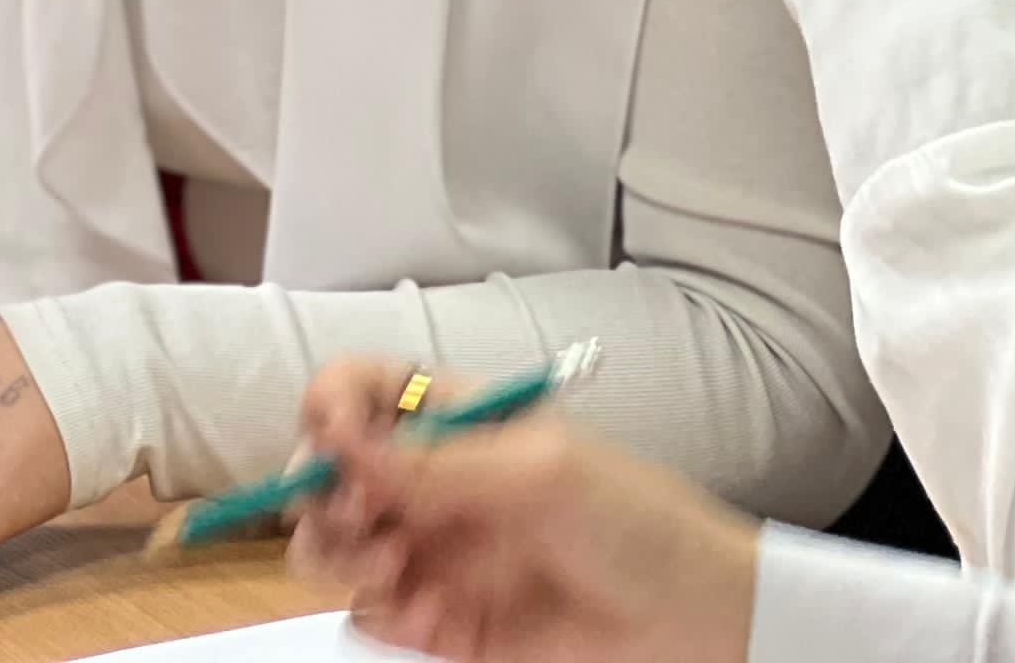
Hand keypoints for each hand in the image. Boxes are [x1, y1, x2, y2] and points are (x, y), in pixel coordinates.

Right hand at [286, 369, 753, 662]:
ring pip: (337, 548)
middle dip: (320, 491)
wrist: (693, 622)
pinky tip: (424, 612)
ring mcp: (437, 553)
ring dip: (340, 555)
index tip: (330, 435)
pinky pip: (375, 616)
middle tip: (352, 515)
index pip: (368, 392)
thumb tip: (347, 445)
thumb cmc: (639, 524)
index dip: (334, 405)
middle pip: (333, 474)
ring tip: (388, 566)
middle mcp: (437, 484)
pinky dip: (379, 613)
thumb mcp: (542, 473)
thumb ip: (438, 464)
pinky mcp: (443, 622)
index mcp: (462, 423)